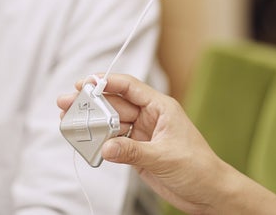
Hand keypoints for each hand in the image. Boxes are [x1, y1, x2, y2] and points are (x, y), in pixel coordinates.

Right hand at [57, 74, 275, 214]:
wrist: (209, 193)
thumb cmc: (198, 168)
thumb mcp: (164, 157)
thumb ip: (132, 151)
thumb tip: (105, 147)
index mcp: (160, 107)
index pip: (129, 87)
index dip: (106, 82)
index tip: (85, 82)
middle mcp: (149, 117)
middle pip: (115, 104)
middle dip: (91, 103)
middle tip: (66, 102)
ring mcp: (142, 134)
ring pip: (111, 123)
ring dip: (92, 123)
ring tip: (69, 121)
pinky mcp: (137, 152)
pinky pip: (113, 142)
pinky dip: (99, 142)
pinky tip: (85, 142)